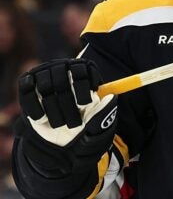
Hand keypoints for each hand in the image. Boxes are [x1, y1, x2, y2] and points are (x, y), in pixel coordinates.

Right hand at [15, 59, 116, 174]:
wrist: (59, 137)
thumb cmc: (84, 125)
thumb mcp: (97, 121)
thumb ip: (103, 111)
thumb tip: (111, 97)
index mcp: (85, 71)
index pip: (81, 71)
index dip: (82, 91)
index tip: (84, 106)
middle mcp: (64, 67)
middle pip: (62, 81)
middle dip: (68, 107)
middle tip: (74, 124)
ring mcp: (44, 74)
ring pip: (45, 88)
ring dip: (53, 111)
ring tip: (59, 125)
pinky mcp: (27, 84)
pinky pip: (28, 95)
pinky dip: (36, 111)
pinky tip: (43, 121)